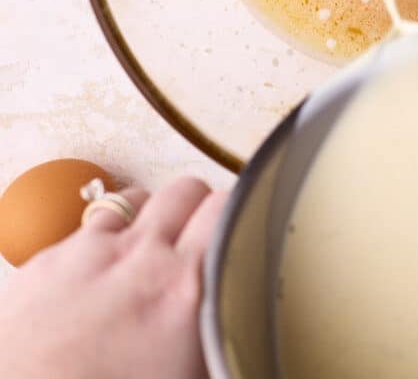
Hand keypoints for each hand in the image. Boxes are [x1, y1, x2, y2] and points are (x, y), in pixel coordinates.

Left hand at [0, 177, 227, 378]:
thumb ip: (219, 353)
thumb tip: (245, 353)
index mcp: (184, 291)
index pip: (229, 207)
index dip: (239, 215)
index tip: (242, 235)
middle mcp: (142, 257)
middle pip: (187, 190)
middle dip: (199, 209)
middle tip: (199, 245)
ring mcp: (89, 252)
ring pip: (138, 197)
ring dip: (151, 217)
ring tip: (149, 255)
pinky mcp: (47, 259)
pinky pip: (90, 225)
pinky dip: (102, 239)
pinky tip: (97, 277)